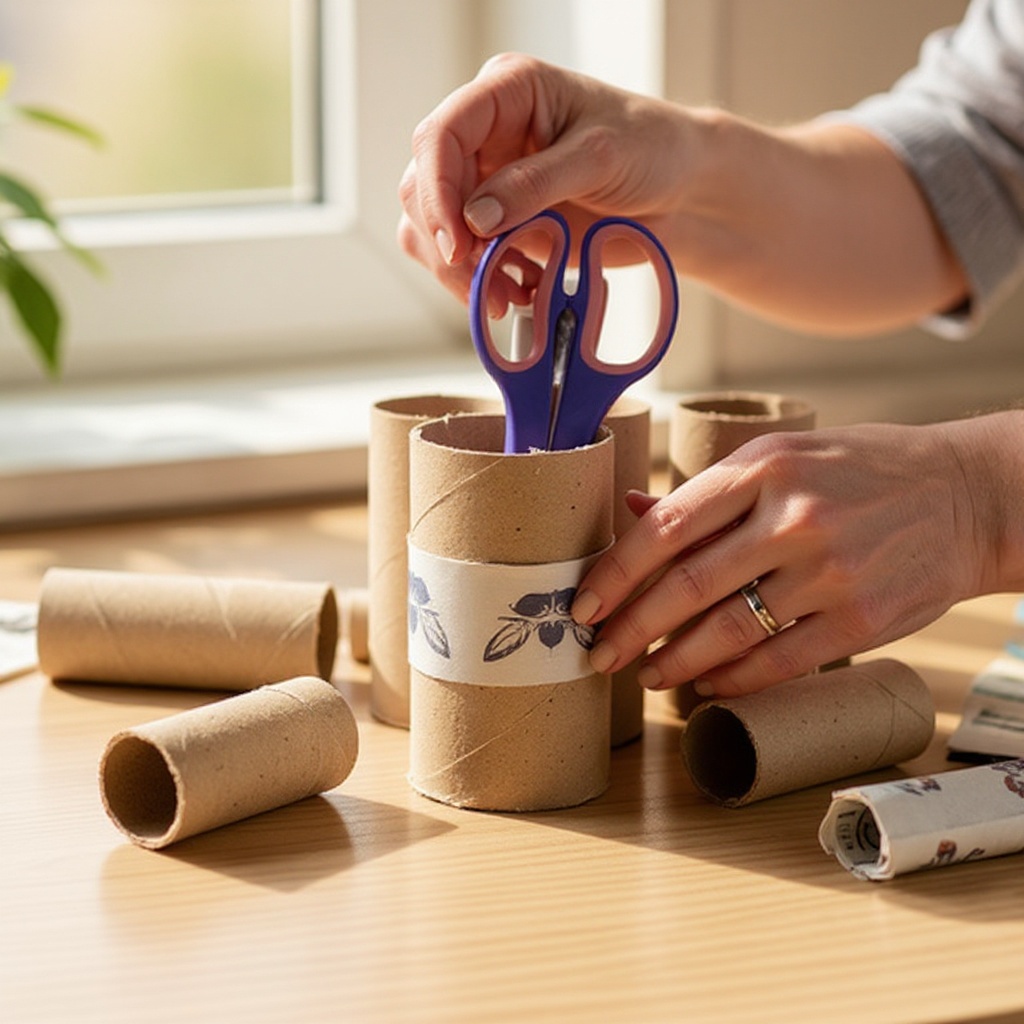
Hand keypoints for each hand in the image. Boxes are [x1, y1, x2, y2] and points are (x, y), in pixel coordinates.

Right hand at [397, 52, 694, 310]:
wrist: (680, 191)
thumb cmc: (652, 148)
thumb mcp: (599, 157)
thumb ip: (535, 184)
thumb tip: (475, 218)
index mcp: (506, 94)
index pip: (441, 135)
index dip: (436, 190)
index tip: (457, 241)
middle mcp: (486, 136)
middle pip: (423, 188)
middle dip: (446, 241)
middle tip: (482, 279)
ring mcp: (488, 184)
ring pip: (432, 230)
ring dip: (459, 272)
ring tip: (504, 296)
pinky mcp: (500, 226)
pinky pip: (463, 259)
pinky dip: (480, 283)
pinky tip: (517, 292)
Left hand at [571, 418, 1013, 696]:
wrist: (967, 496)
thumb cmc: (860, 470)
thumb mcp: (785, 455)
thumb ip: (709, 491)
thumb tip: (629, 511)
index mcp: (764, 466)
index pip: (666, 527)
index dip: (615, 573)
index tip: (584, 604)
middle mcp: (794, 517)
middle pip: (687, 585)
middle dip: (630, 628)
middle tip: (598, 654)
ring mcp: (831, 572)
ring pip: (729, 631)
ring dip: (676, 661)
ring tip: (647, 674)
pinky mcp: (863, 620)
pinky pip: (780, 661)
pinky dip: (734, 679)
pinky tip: (707, 684)